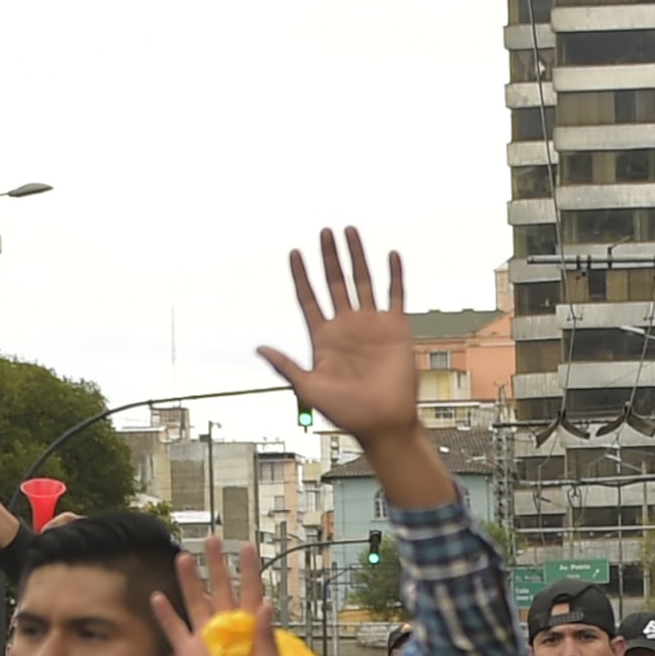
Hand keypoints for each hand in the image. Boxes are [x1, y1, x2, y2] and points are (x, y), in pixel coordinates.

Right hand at [153, 518, 282, 655]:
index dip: (250, 570)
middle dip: (217, 565)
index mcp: (250, 629)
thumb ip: (265, 635)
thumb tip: (265, 603)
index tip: (247, 547)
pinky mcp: (187, 653)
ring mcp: (206, 639)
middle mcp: (227, 628)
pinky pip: (174, 629)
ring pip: (196, 602)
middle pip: (221, 589)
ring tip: (184, 557)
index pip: (251, 592)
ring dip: (190, 581)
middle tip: (213, 540)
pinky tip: (158, 597)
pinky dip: (166, 614)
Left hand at [257, 228, 420, 442]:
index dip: (301, 277)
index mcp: (323, 338)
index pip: (309, 299)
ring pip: (362, 281)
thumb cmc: (347, 413)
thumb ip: (286, 366)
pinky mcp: (395, 329)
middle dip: (329, 257)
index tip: (294, 253)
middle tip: (324, 231)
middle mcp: (346, 327)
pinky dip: (394, 275)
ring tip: (349, 232)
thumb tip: (259, 349)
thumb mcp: (309, 389)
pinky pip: (394, 296)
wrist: (383, 424)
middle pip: (334, 282)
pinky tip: (390, 255)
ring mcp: (371, 325)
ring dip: (356, 256)